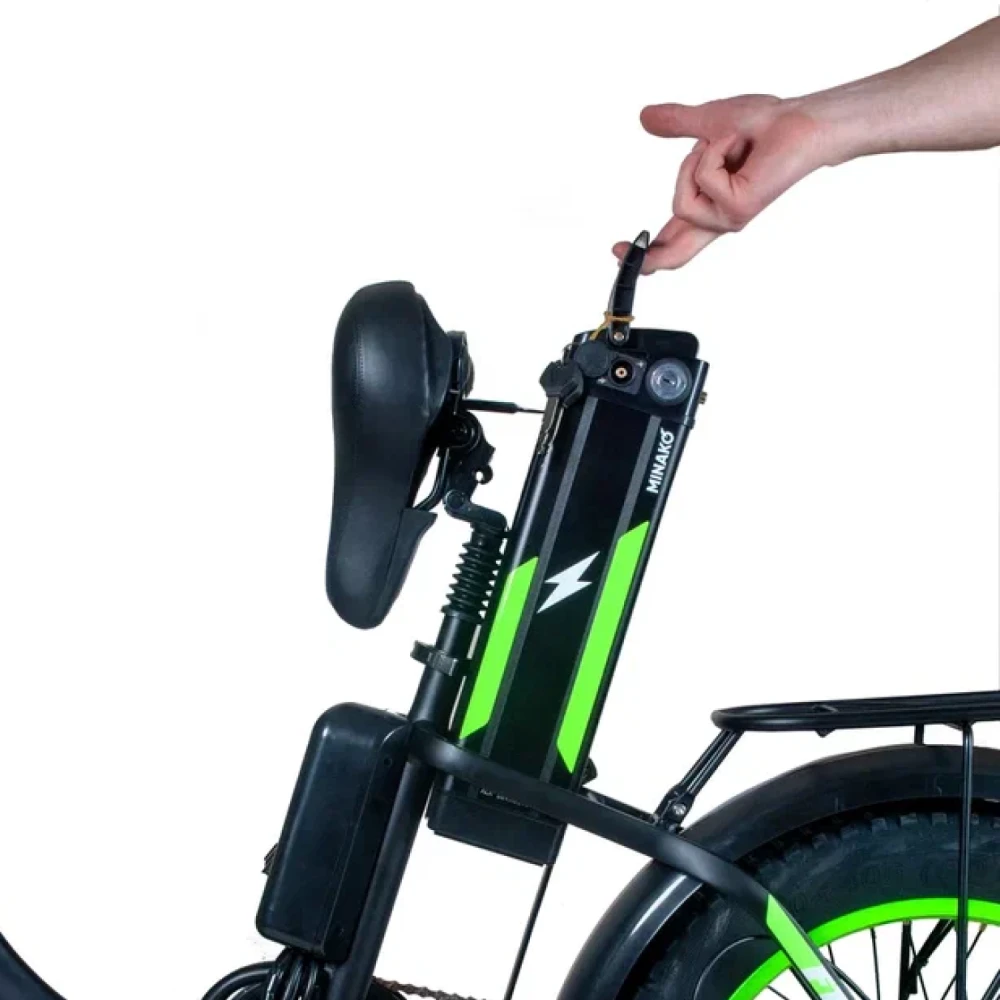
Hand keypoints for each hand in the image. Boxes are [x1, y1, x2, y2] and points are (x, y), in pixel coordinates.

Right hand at [615, 95, 834, 270]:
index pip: (674, 236)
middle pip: (675, 254)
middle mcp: (717, 217)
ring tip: (725, 145)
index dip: (645, 251)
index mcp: (708, 204)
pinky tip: (737, 145)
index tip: (618, 252)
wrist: (799, 121)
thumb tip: (647, 117)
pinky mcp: (738, 210)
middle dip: (647, 257)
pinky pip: (704, 179)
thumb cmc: (768, 124)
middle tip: (618, 252)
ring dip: (697, 160)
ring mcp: (728, 217)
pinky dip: (716, 150)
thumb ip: (676, 123)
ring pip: (681, 200)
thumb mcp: (707, 122)